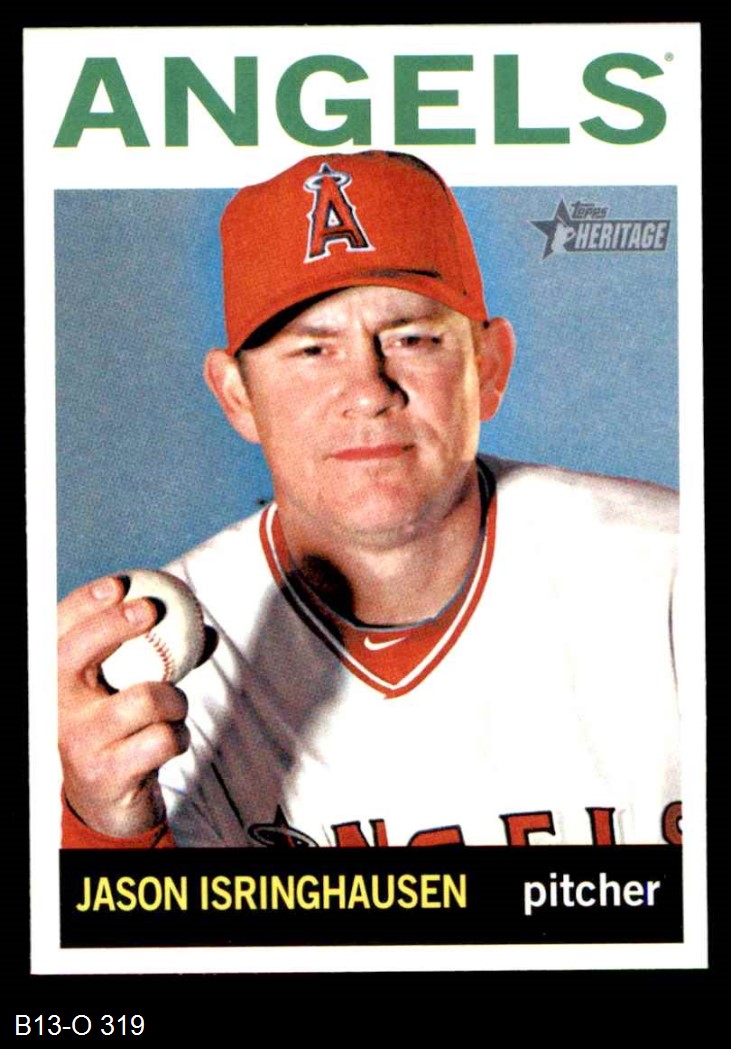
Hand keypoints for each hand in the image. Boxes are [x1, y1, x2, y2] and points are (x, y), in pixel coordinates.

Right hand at [58, 576, 189, 837]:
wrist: (106, 805)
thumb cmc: (121, 734)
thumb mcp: (125, 693)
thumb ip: (156, 660)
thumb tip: (207, 632)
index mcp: (57, 684)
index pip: (57, 632)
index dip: (84, 604)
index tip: (118, 584)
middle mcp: (57, 710)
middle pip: (75, 653)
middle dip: (112, 624)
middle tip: (150, 610)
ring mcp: (78, 743)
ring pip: (143, 698)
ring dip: (174, 701)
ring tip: (173, 712)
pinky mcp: (106, 773)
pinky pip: (163, 738)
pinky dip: (180, 736)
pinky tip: (171, 743)